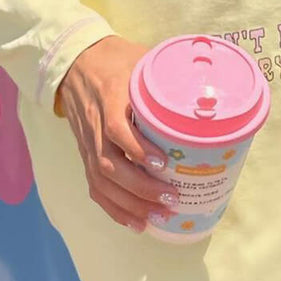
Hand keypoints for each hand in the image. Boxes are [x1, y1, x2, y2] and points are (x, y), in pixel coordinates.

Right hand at [56, 36, 176, 231]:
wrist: (74, 60)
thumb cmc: (116, 58)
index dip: (138, 149)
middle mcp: (94, 124)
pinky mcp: (85, 153)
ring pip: (101, 181)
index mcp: (109, 97)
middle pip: (109, 164)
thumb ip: (168, 73)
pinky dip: (114, 208)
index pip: (117, 129)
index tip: (164, 163)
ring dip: (130, 204)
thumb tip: (206, 88)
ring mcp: (87, 142)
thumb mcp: (141, 58)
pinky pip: (94, 186)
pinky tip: (135, 222)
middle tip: (171, 197)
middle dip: (140, 187)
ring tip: (158, 216)